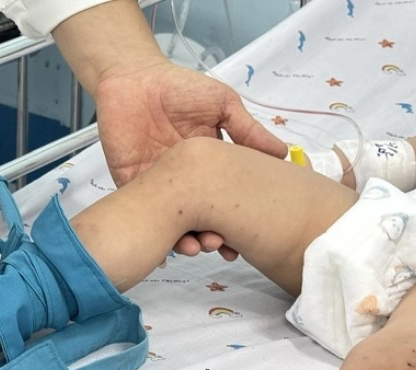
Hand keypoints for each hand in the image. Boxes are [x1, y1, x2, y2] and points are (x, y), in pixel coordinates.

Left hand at [94, 61, 286, 258]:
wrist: (133, 77)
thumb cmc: (178, 86)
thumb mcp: (223, 104)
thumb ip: (248, 130)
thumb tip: (283, 153)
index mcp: (207, 164)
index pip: (224, 198)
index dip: (237, 218)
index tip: (249, 234)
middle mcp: (183, 178)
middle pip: (201, 217)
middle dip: (214, 237)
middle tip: (224, 247)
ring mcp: (157, 183)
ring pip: (174, 222)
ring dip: (188, 239)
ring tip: (200, 246)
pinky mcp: (131, 182)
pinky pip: (143, 212)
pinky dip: (156, 229)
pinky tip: (171, 241)